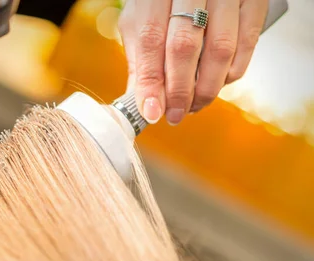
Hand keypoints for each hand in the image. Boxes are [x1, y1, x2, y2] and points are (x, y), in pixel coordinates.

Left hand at [119, 0, 267, 125]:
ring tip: (194, 106)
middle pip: (185, 46)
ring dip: (207, 88)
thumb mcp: (141, 18)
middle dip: (179, 91)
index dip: (152, 81)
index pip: (150, 40)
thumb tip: (143, 102)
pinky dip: (232, 72)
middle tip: (175, 115)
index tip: (152, 112)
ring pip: (220, 49)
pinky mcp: (254, 0)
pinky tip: (218, 84)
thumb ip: (140, 57)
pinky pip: (247, 44)